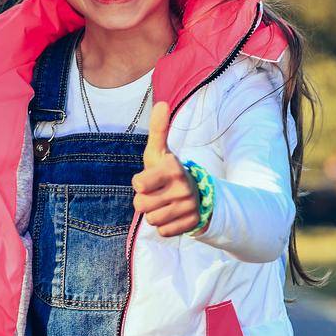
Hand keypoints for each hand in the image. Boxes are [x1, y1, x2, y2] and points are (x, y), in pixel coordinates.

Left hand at [131, 101, 203, 236]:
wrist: (198, 194)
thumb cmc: (168, 171)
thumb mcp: (160, 152)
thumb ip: (158, 131)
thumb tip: (161, 103)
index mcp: (173, 168)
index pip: (138, 185)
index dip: (139, 184)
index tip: (147, 180)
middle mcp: (183, 187)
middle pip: (141, 206)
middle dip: (144, 202)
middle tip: (156, 194)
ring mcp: (189, 207)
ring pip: (152, 220)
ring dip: (154, 214)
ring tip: (164, 204)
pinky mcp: (192, 223)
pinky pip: (164, 232)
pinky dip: (165, 226)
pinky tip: (173, 214)